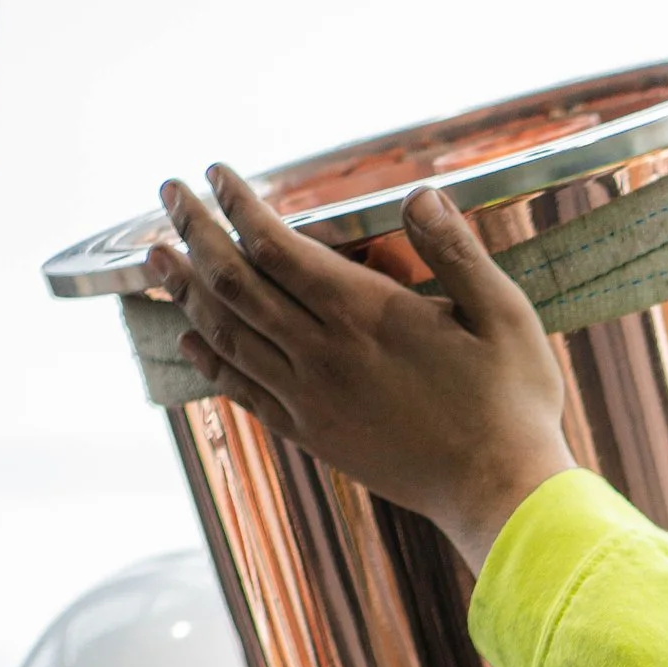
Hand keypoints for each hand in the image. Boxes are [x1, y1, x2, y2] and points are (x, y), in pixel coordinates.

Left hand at [146, 169, 572, 570]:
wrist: (498, 494)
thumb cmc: (511, 403)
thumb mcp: (503, 314)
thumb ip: (456, 252)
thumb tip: (420, 195)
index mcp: (364, 314)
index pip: (276, 245)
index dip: (238, 204)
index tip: (216, 173)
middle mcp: (323, 354)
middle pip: (234, 283)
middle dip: (194, 231)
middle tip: (168, 193)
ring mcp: (311, 398)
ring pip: (227, 334)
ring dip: (185, 290)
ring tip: (156, 257)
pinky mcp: (314, 435)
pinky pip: (244, 391)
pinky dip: (209, 360)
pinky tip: (187, 338)